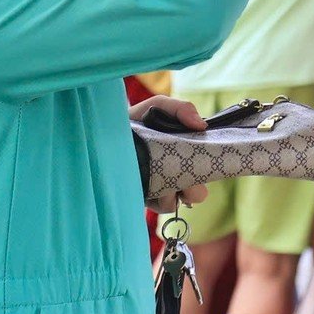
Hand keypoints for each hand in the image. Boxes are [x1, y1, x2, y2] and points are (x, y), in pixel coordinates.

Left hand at [130, 95, 210, 212]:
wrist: (104, 134)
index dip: (210, 165)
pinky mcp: (150, 200)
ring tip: (158, 176)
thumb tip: (201, 126)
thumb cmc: (135, 120)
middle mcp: (178, 172)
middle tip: (181, 175)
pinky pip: (165, 206)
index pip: (209, 164)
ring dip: (175, 191)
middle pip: (200, 191)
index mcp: (186, 151)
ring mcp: (164, 188)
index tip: (203, 160)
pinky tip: (147, 184)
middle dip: (194, 185)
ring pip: (183, 201)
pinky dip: (160, 197)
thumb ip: (180, 109)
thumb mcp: (157, 106)